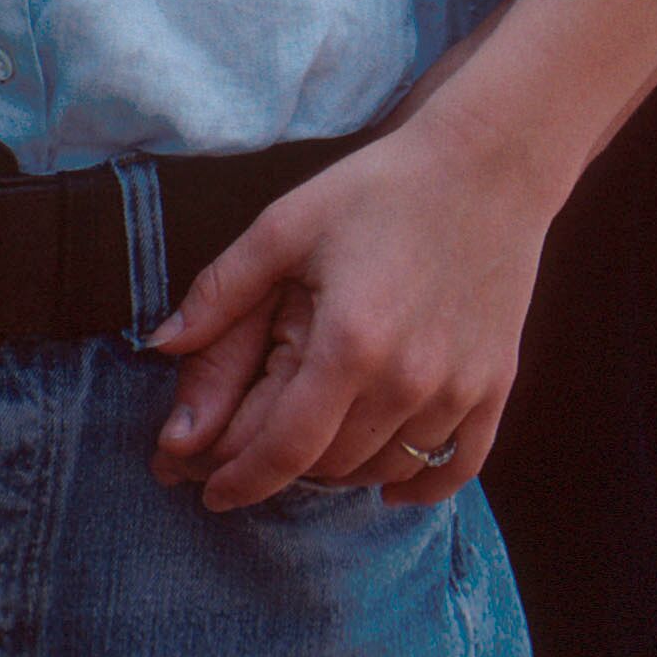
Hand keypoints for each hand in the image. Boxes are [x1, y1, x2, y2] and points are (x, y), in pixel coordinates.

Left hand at [148, 0, 656, 511]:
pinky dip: (417, 485)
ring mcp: (456, 390)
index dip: (236, 479)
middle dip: (276, 473)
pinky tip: (385, 483)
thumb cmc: (379, 188)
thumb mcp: (287, 224)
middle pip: (327, 466)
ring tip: (306, 450)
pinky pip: (453, 467)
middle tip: (243, 463)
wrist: (488, 164)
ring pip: (382, 470)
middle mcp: (406, 381)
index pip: (281, 448)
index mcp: (347, 343)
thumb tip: (162, 346)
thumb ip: (222, 291)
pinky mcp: (494, 387)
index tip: (207, 491)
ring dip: (336, 472)